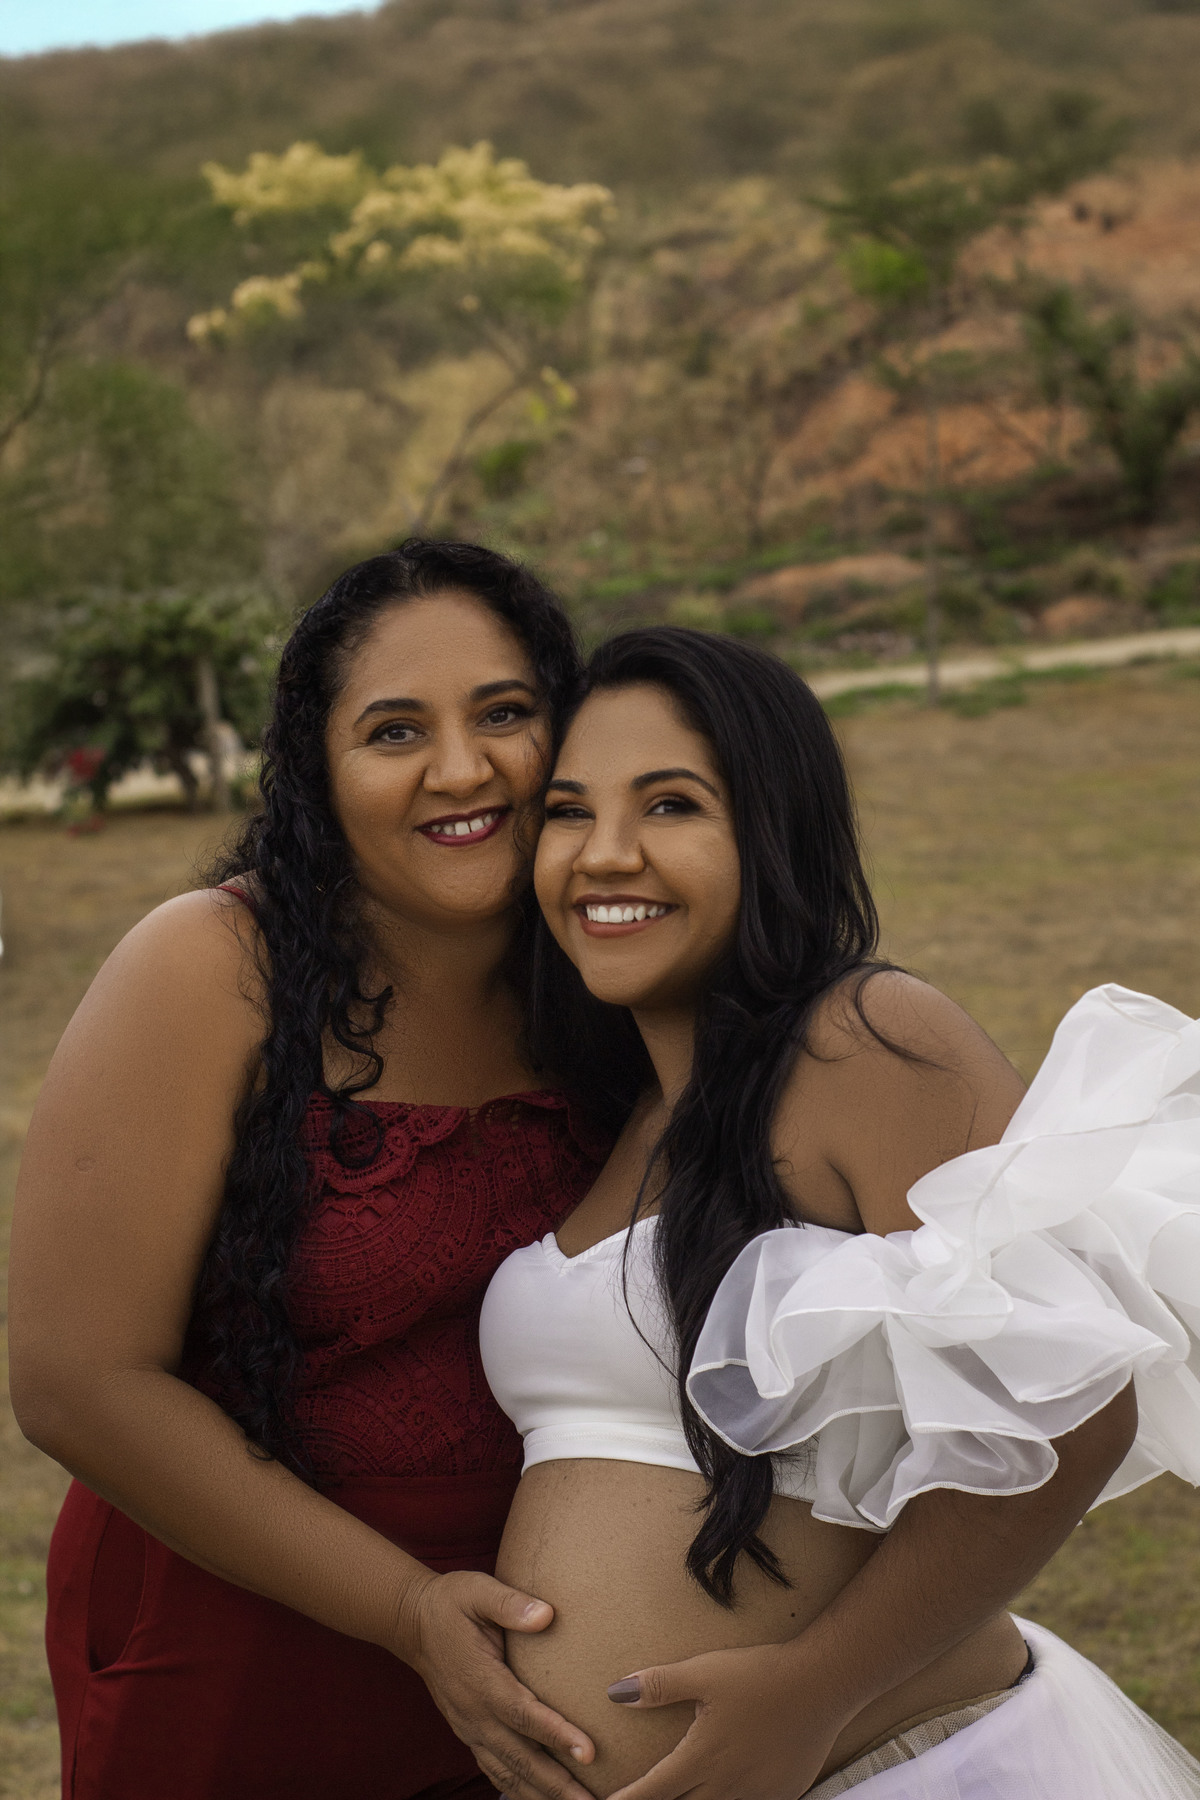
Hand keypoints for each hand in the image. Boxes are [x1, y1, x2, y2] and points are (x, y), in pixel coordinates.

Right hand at [399, 1569, 596, 1799]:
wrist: (413, 1624)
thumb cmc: (452, 1603)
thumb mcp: (478, 1591)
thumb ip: (510, 1604)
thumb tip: (547, 1615)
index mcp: (481, 1680)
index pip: (523, 1714)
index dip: (555, 1734)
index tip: (588, 1752)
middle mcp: (475, 1714)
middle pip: (521, 1758)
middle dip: (558, 1784)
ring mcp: (470, 1729)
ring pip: (509, 1773)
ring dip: (543, 1795)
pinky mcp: (470, 1734)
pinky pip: (495, 1771)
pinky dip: (518, 1790)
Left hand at [605, 1642, 854, 1799]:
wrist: (822, 1684)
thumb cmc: (761, 1674)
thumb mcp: (705, 1672)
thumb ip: (659, 1685)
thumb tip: (615, 1693)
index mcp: (702, 1757)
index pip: (653, 1791)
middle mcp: (726, 1785)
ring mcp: (755, 1795)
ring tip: (681, 1796)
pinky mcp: (781, 1795)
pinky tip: (727, 1793)